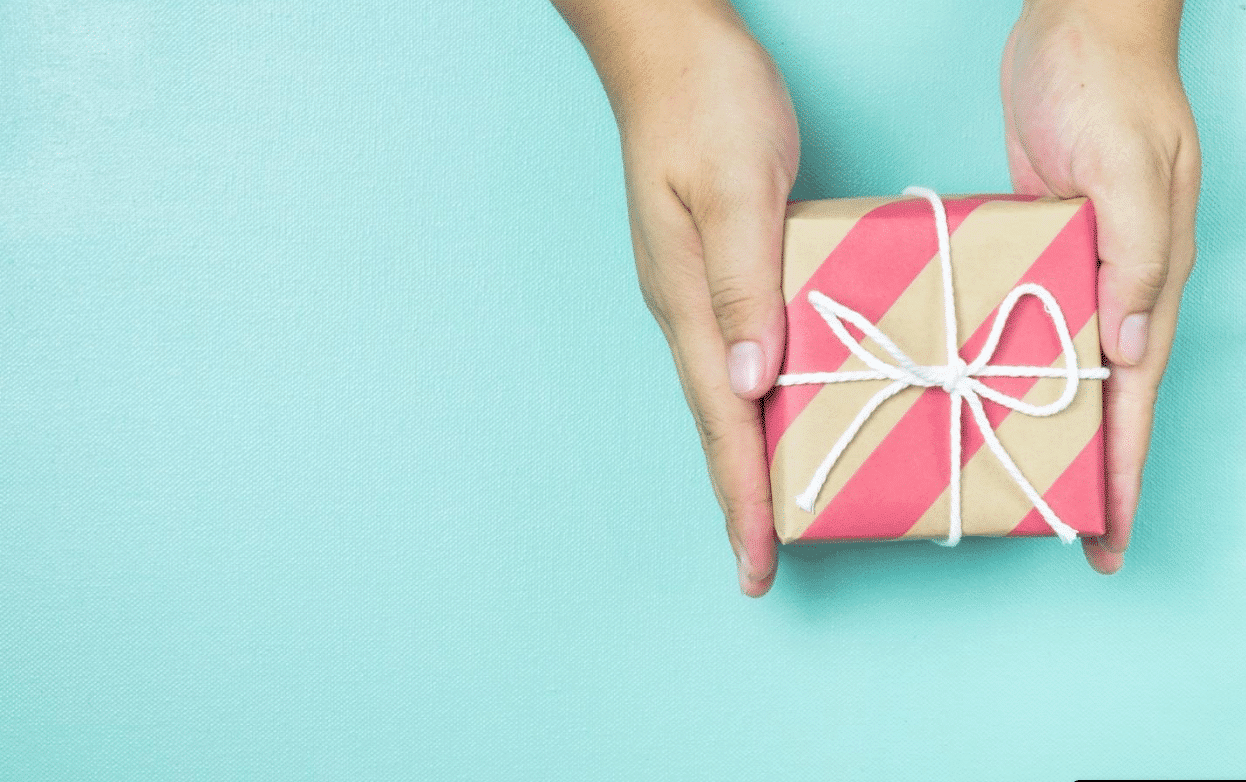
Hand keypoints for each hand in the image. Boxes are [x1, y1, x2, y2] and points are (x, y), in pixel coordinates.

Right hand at [552, 0, 798, 594]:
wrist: (666, 47)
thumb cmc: (704, 102)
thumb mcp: (737, 186)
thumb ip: (744, 285)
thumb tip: (749, 384)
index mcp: (687, 299)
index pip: (720, 419)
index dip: (741, 495)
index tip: (756, 563)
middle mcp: (683, 308)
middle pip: (715, 423)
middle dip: (739, 496)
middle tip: (762, 562)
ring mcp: (690, 290)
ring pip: (724, 394)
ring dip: (748, 456)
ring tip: (776, 511)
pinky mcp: (710, 270)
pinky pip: (736, 355)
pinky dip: (758, 403)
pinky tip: (783, 413)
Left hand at [1001, 0, 1199, 572]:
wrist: (1076, 22)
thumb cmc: (1110, 85)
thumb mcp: (1131, 169)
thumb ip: (1138, 258)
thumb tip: (1133, 347)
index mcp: (1150, 275)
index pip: (1136, 396)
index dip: (1123, 472)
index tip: (1109, 537)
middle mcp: (1115, 282)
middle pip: (1101, 396)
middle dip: (1084, 467)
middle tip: (1055, 529)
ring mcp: (1074, 264)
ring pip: (1059, 364)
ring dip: (1040, 419)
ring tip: (1010, 477)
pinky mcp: (1032, 241)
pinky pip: (1022, 316)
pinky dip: (1007, 357)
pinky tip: (975, 385)